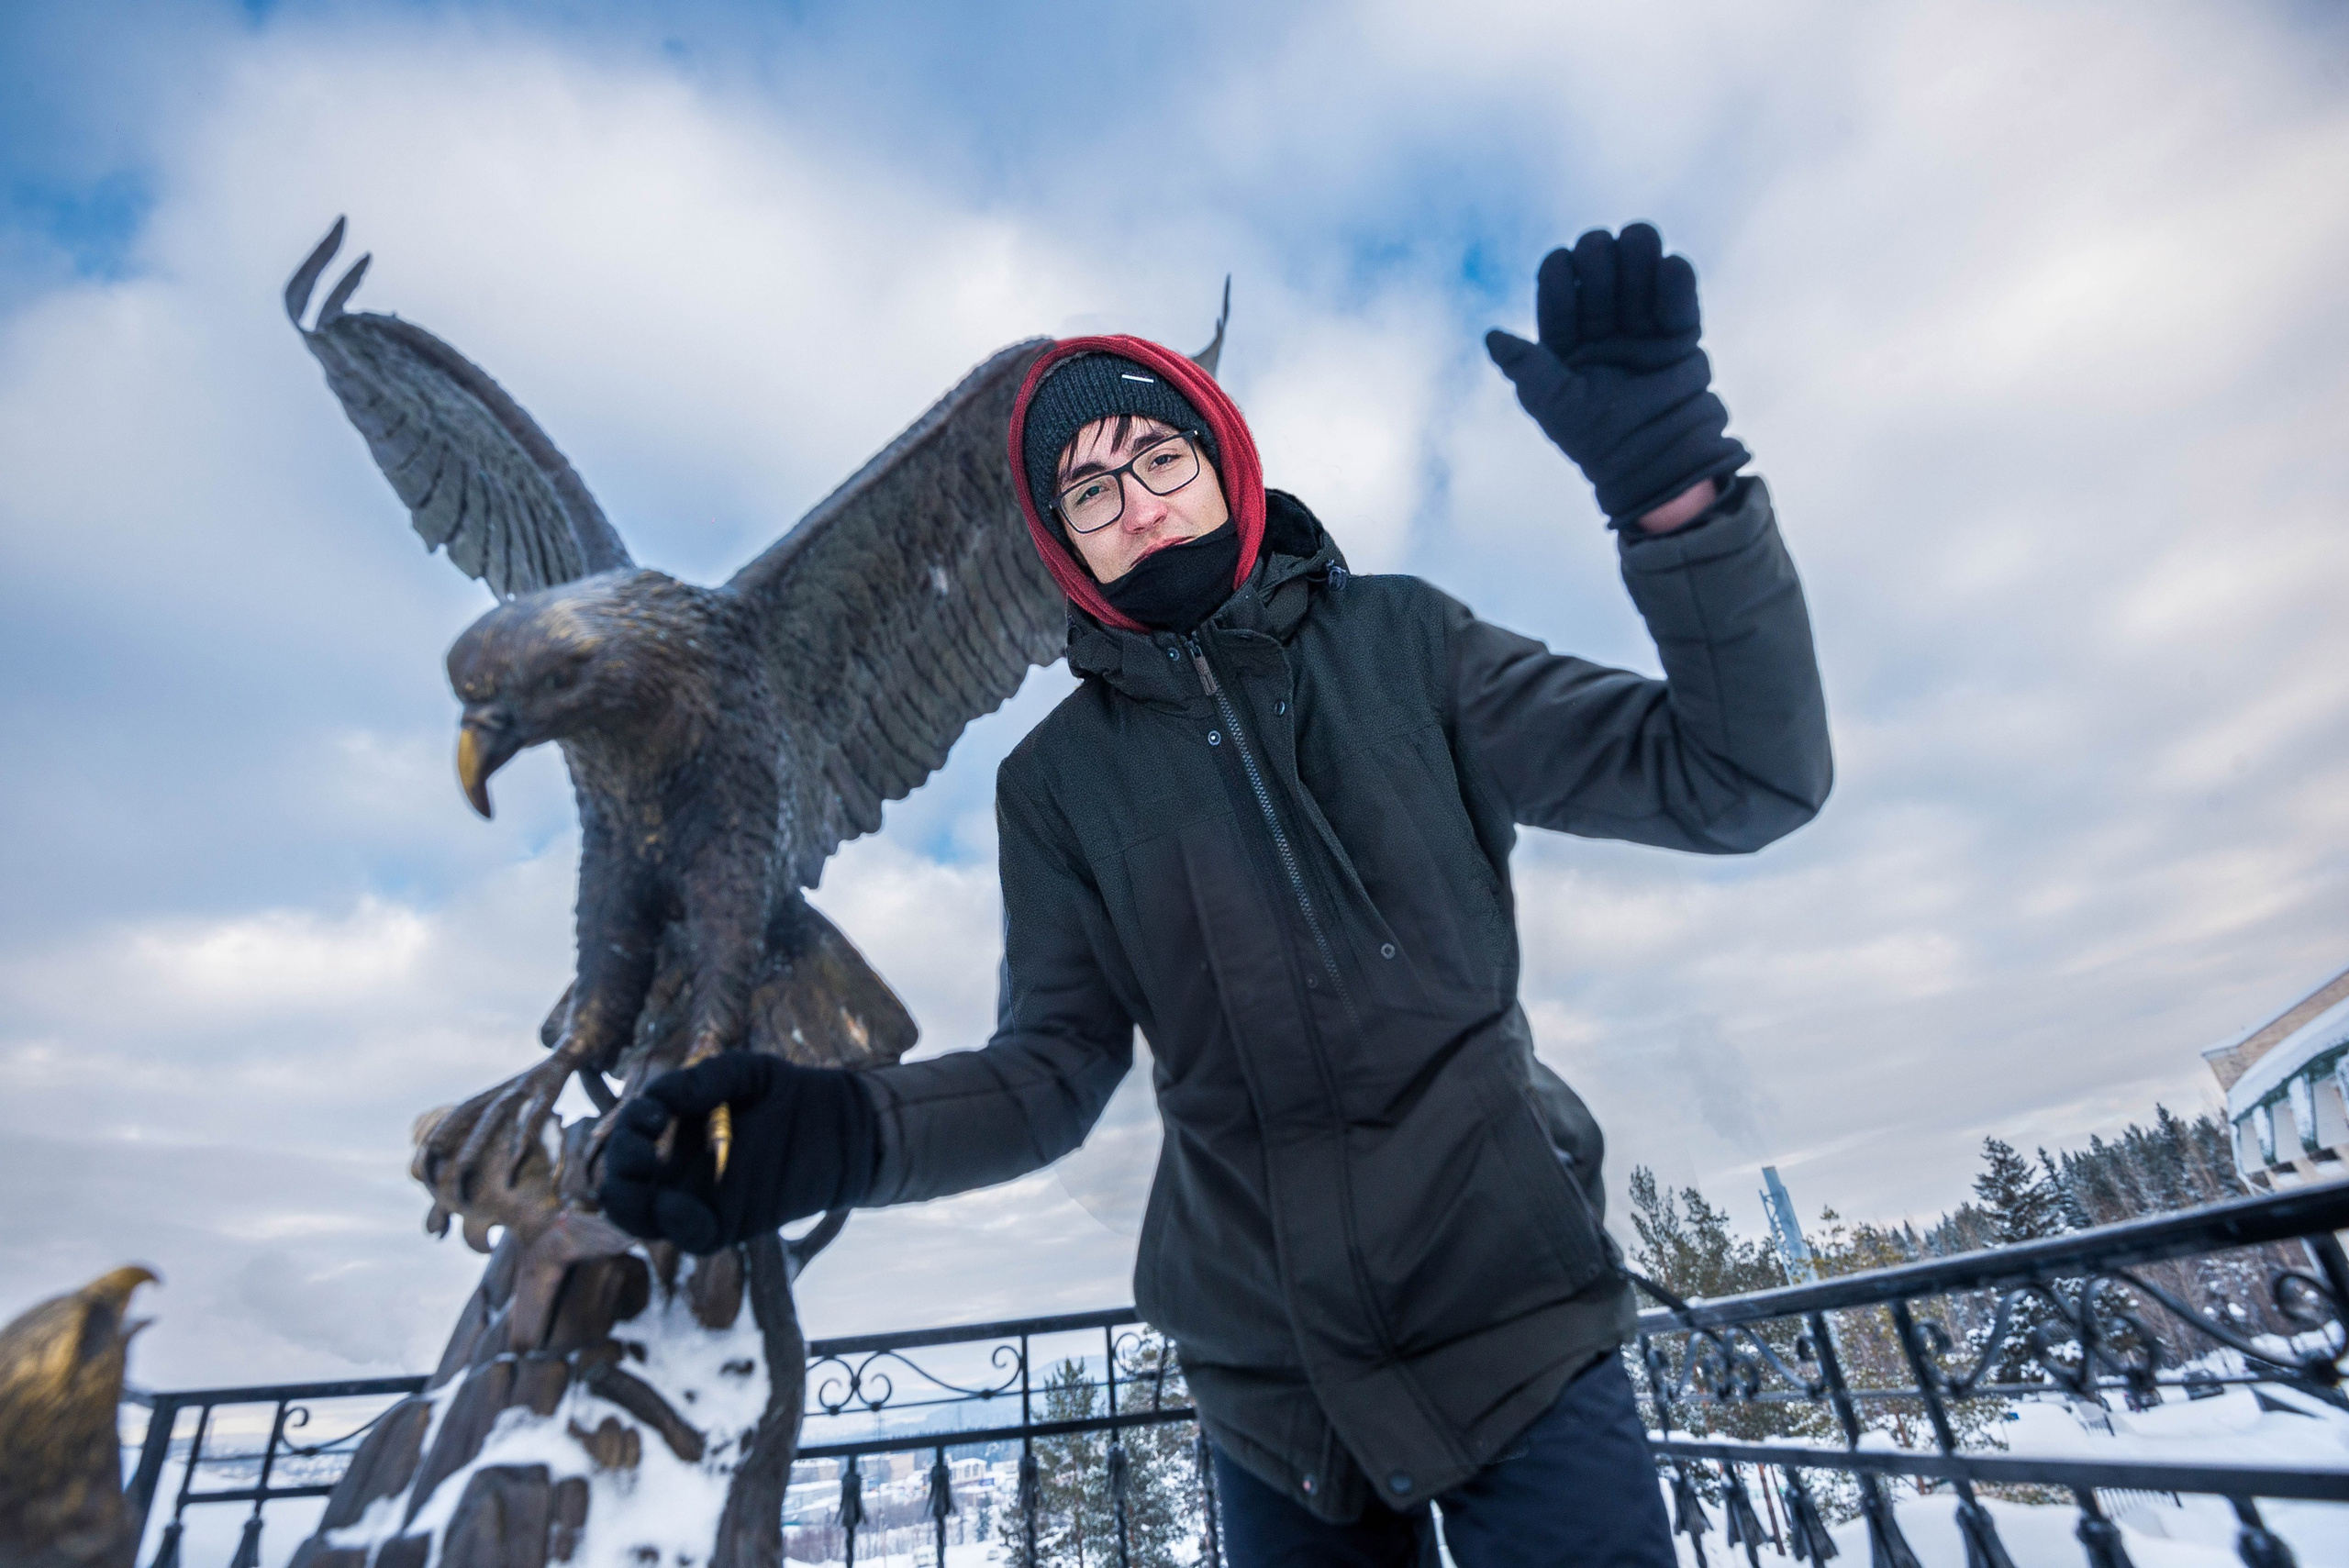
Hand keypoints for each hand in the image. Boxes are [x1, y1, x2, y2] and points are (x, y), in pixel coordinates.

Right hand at [596, 1051, 878, 1254]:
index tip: (655, 1111)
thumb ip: (704, 1078)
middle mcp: (684, 1174)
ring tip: (643, 1167)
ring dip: (628, 1200)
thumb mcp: (746, 1072)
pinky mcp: (734, 1222)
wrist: (849, 1124)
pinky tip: (674, 1203)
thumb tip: (660, 1097)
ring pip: (644, 1219)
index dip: (627, 1130)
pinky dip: (674, 1224)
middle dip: (617, 1166)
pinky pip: (692, 1237)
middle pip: (624, 1187)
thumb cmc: (794, 1094)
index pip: (629, 1146)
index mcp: (678, 1140)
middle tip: (640, 1143)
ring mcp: (705, 1201)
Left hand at [1485, 223, 1747, 524]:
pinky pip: (1678, 290)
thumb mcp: (1552, 404)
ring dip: (1638, 254)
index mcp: (1564, 340)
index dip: (1559, 269)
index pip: (1557, 282)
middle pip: (1598, 263)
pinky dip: (1674, 276)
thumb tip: (1491, 336)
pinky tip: (1668, 267)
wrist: (1656, 460)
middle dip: (1600, 257)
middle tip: (1605, 271)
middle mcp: (1601, 326)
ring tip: (1640, 255)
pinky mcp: (1680, 333)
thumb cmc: (1596, 439)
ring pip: (1638, 265)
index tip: (1564, 271)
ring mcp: (1641, 327)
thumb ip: (1525, 366)